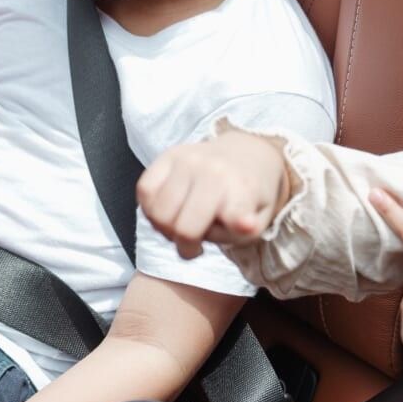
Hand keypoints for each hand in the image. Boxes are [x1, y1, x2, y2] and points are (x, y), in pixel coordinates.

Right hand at [137, 131, 289, 258]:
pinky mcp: (167, 155)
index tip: (243, 226)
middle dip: (186, 246)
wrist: (243, 156)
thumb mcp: (257, 221)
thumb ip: (242, 232)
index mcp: (242, 188)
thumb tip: (241, 225)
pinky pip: (144, 191)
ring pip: (158, 213)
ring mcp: (187, 159)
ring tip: (180, 225)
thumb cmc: (246, 197)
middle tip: (195, 244)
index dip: (238, 223)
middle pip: (183, 228)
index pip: (235, 212)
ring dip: (165, 229)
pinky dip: (150, 209)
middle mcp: (213, 170)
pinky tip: (167, 211)